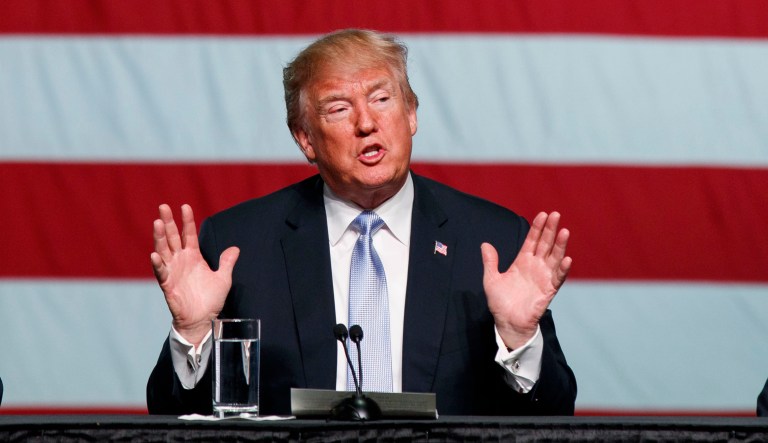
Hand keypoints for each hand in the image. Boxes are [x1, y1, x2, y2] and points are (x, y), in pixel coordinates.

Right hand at [150, 204, 239, 345]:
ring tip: (157, 223)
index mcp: (193, 257)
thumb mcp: (223, 278)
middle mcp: (181, 261)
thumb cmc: (211, 299)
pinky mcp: (168, 285)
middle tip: (163, 206)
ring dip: (159, 237)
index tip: (185, 206)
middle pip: (172, 237)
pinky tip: (155, 254)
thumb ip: (227, 262)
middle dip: (168, 222)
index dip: (187, 221)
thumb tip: (235, 248)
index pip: (188, 234)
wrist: (203, 319)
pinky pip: (161, 272)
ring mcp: (173, 271)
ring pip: (164, 250)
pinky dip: (158, 264)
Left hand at [481, 212, 571, 349]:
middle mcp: (535, 267)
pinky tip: (566, 259)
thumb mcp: (491, 279)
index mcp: (522, 262)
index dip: (537, 228)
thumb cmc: (500, 302)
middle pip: (545, 244)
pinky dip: (563, 269)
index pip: (532, 241)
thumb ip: (490, 262)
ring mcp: (543, 277)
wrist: (507, 323)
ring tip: (564, 231)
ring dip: (560, 245)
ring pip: (554, 257)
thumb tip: (485, 244)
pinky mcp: (549, 290)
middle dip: (550, 230)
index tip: (542, 214)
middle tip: (556, 214)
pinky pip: (557, 278)